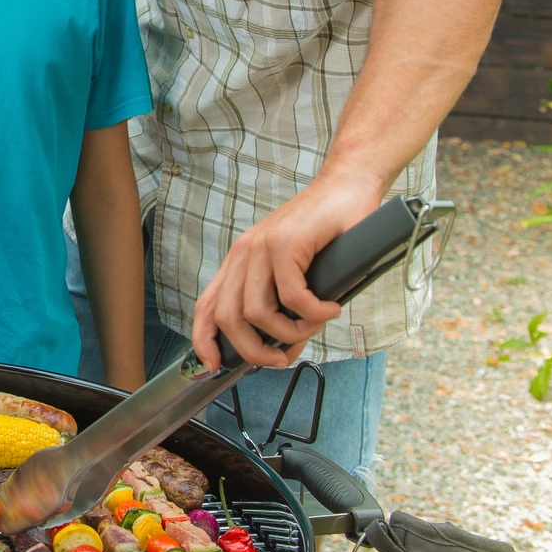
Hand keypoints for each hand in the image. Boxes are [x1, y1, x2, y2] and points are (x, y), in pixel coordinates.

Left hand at [191, 171, 383, 370]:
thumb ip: (283, 307)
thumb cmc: (327, 232)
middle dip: (254, 350)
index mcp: (240, 261)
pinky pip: (293, 296)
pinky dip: (314, 313)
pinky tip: (330, 308)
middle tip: (283, 357)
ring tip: (313, 326)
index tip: (215, 365)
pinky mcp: (287, 242)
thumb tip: (283, 348)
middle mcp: (244, 253)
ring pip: (258, 312)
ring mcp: (262, 246)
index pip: (208, 305)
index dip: (204, 340)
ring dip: (289, 332)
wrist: (347, 186)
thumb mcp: (296, 273)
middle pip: (229, 318)